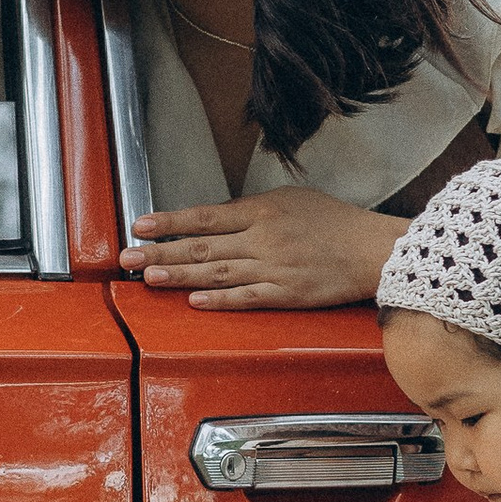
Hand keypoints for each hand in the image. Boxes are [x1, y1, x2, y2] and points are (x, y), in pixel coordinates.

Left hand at [122, 185, 401, 310]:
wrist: (373, 250)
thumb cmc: (335, 222)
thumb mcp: (292, 200)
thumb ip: (253, 209)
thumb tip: (217, 217)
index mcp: (262, 211)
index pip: (205, 216)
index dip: (169, 221)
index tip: (140, 225)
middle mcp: (263, 239)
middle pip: (202, 245)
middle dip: (160, 252)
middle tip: (127, 259)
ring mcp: (273, 268)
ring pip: (216, 272)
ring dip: (179, 275)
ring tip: (149, 278)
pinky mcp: (286, 295)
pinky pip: (246, 298)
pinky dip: (219, 300)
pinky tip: (194, 301)